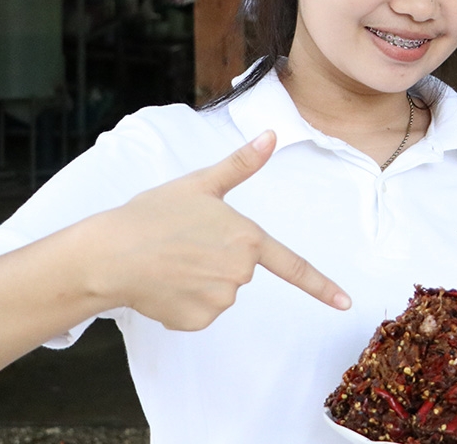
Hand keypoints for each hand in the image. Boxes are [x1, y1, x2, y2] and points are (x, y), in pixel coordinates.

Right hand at [84, 131, 350, 329]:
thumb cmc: (152, 213)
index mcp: (247, 239)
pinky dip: (184, 301)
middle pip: (240, 269)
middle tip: (184, 243)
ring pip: (220, 292)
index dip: (322, 287)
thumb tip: (272, 135)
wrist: (108, 254)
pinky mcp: (196, 321)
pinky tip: (163, 284)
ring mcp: (219, 300)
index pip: (293, 266)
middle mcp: (239, 273)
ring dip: (200, 280)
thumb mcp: (200, 183)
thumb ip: (241, 164)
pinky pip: (200, 312)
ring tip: (170, 262)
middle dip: (217, 258)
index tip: (347, 304)